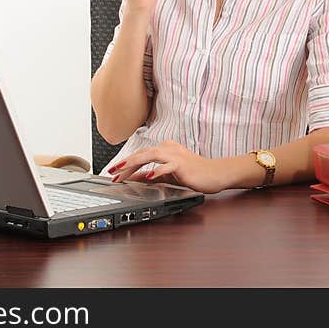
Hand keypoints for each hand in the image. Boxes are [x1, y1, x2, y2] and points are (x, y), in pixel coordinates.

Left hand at [107, 140, 228, 193]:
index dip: (126, 164)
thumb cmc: (195, 173)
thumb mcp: (169, 175)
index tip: (114, 172)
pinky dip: (157, 171)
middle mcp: (169, 149)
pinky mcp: (183, 165)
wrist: (217, 173)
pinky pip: (168, 166)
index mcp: (165, 149)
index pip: (142, 155)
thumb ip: (153, 175)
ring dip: (135, 163)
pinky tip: (148, 176)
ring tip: (122, 170)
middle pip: (143, 153)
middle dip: (125, 163)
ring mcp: (176, 155)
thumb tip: (135, 178)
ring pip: (151, 155)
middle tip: (112, 171)